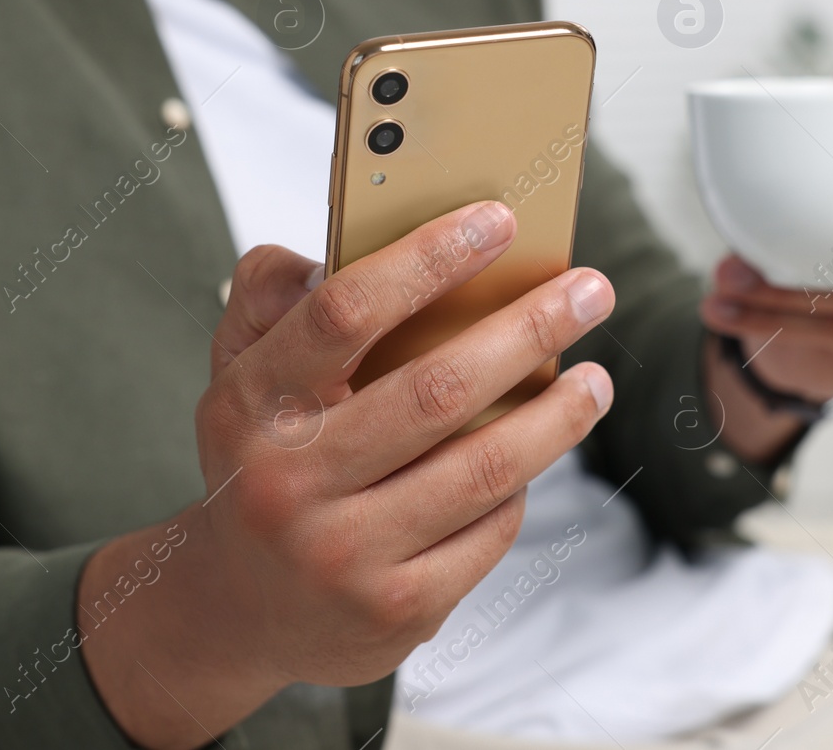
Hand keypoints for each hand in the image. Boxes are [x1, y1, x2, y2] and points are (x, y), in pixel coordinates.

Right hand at [78, 201, 615, 748]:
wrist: (237, 604)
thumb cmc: (262, 459)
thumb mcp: (239, 371)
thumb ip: (272, 293)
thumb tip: (349, 247)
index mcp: (251, 404)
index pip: (344, 314)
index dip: (427, 259)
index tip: (498, 221)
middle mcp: (289, 482)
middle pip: (436, 390)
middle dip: (529, 331)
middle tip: (589, 292)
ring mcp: (343, 555)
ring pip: (484, 468)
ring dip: (558, 416)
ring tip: (595, 381)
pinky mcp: (395, 610)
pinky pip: (489, 531)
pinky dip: (521, 486)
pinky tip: (536, 456)